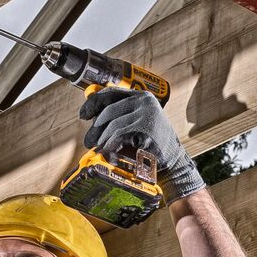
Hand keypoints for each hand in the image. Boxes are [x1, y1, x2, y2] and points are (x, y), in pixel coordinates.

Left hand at [83, 86, 203, 202]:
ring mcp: (147, 114)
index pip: (111, 93)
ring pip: (112, 125)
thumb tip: (90, 116)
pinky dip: (110, 146)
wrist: (173, 162)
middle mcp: (145, 101)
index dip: (94, 103)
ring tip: (99, 149)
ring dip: (102, 140)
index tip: (84, 114)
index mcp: (142, 96)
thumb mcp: (135, 124)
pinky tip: (108, 153)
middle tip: (89, 141)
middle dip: (96, 128)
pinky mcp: (146, 129)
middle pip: (109, 110)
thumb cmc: (150, 145)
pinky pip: (119, 136)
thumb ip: (118, 117)